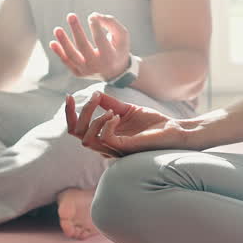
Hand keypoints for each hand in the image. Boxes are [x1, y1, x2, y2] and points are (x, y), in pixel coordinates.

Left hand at [50, 13, 131, 79]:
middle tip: (71, 15)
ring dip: (64, 42)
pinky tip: (53, 42)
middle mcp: (97, 66)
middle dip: (76, 30)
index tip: (92, 16)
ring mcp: (86, 71)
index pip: (100, 40)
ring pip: (72, 56)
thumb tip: (94, 15)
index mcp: (110, 57)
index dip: (95, 27)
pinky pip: (67, 62)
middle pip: (83, 46)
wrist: (115, 72)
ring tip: (57, 29)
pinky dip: (59, 52)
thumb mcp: (122, 36)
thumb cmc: (119, 49)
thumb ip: (111, 23)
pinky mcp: (78, 73)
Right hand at [65, 92, 186, 157]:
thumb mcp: (127, 109)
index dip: (70, 113)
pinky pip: (105, 138)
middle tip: (87, 97)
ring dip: (93, 118)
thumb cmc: (153, 123)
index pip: (77, 129)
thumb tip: (95, 93)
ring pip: (86, 139)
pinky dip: (106, 123)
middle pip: (77, 134)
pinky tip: (116, 115)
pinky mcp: (124, 148)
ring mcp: (114, 149)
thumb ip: (110, 103)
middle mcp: (105, 145)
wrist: (174, 130)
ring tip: (109, 108)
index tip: (68, 95)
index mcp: (104, 136)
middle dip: (77, 114)